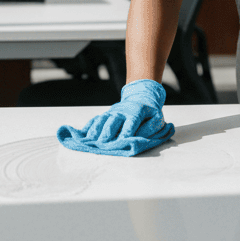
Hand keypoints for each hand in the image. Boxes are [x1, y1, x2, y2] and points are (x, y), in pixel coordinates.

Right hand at [57, 79, 174, 156]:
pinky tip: (82, 135)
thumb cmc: (150, 113)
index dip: (127, 131)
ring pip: (102, 120)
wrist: (141, 97)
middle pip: (113, 121)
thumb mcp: (157, 118)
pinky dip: (89, 127)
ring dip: (95, 131)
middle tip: (102, 144)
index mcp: (136, 111)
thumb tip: (141, 138)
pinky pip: (95, 120)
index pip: (131, 122)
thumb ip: (151, 128)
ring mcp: (112, 112)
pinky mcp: (106, 114)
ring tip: (89, 141)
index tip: (122, 141)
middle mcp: (121, 111)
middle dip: (107, 132)